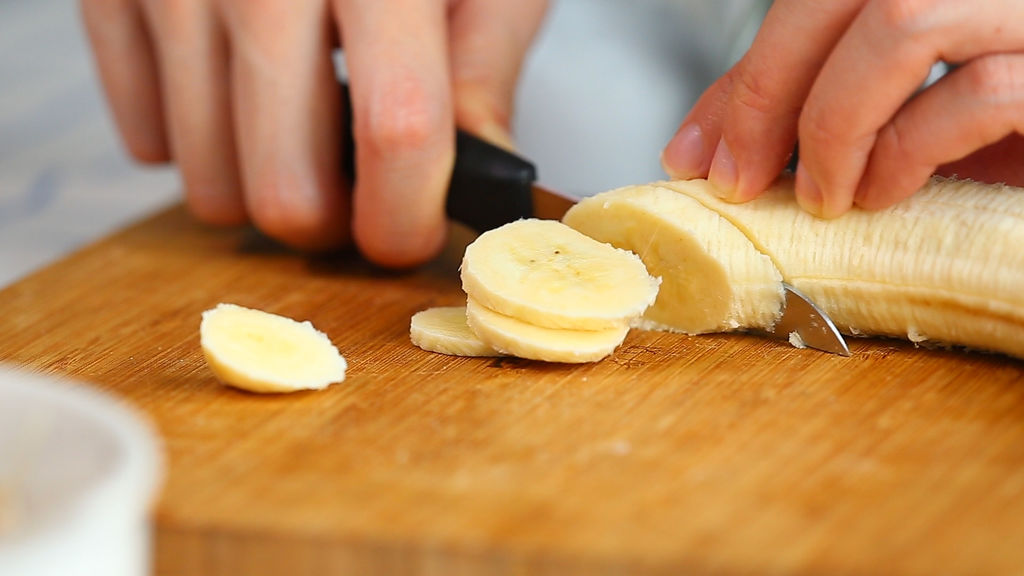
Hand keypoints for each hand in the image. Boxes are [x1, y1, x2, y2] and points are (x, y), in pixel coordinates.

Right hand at [80, 0, 546, 265]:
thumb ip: (484, 70)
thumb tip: (482, 177)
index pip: (397, 130)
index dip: (406, 217)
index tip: (407, 235)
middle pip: (284, 190)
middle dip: (330, 222)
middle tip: (352, 188)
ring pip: (208, 183)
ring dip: (262, 186)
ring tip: (296, 125)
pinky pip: (144, 139)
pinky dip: (197, 142)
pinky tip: (236, 91)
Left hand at [661, 0, 1023, 217]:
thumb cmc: (994, 113)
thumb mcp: (884, 99)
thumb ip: (801, 98)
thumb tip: (696, 149)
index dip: (748, 73)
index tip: (700, 155)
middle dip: (769, 93)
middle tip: (739, 180)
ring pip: (905, 18)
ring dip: (836, 124)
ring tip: (826, 196)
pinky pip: (980, 91)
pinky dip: (909, 150)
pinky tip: (888, 192)